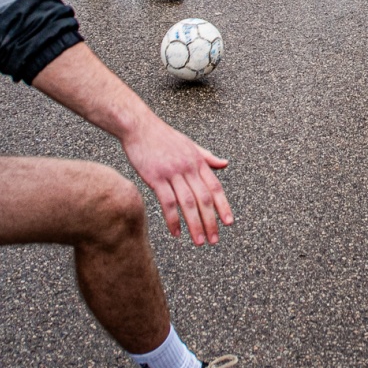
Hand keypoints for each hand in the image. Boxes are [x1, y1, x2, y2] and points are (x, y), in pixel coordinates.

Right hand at [121, 113, 232, 243]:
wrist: (139, 126)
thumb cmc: (163, 137)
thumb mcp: (190, 144)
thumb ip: (207, 156)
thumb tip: (225, 163)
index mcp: (198, 161)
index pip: (215, 187)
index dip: (223, 206)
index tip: (228, 223)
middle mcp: (188, 167)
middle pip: (204, 199)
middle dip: (211, 221)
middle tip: (214, 240)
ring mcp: (172, 172)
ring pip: (188, 203)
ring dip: (195, 224)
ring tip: (199, 241)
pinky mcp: (155, 177)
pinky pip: (167, 202)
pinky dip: (173, 219)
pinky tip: (176, 232)